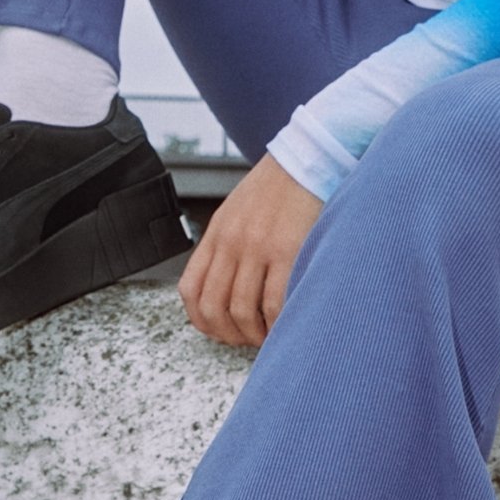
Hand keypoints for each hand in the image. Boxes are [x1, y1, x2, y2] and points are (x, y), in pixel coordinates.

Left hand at [178, 153, 323, 346]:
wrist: (308, 159)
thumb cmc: (279, 189)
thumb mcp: (238, 212)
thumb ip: (227, 246)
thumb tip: (224, 286)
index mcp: (217, 234)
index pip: (191, 291)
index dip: (203, 321)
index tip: (222, 330)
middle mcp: (232, 242)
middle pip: (213, 308)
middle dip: (229, 335)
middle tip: (247, 340)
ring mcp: (258, 248)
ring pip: (242, 311)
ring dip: (254, 335)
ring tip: (269, 337)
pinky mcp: (288, 251)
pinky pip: (276, 303)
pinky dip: (278, 325)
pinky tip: (286, 326)